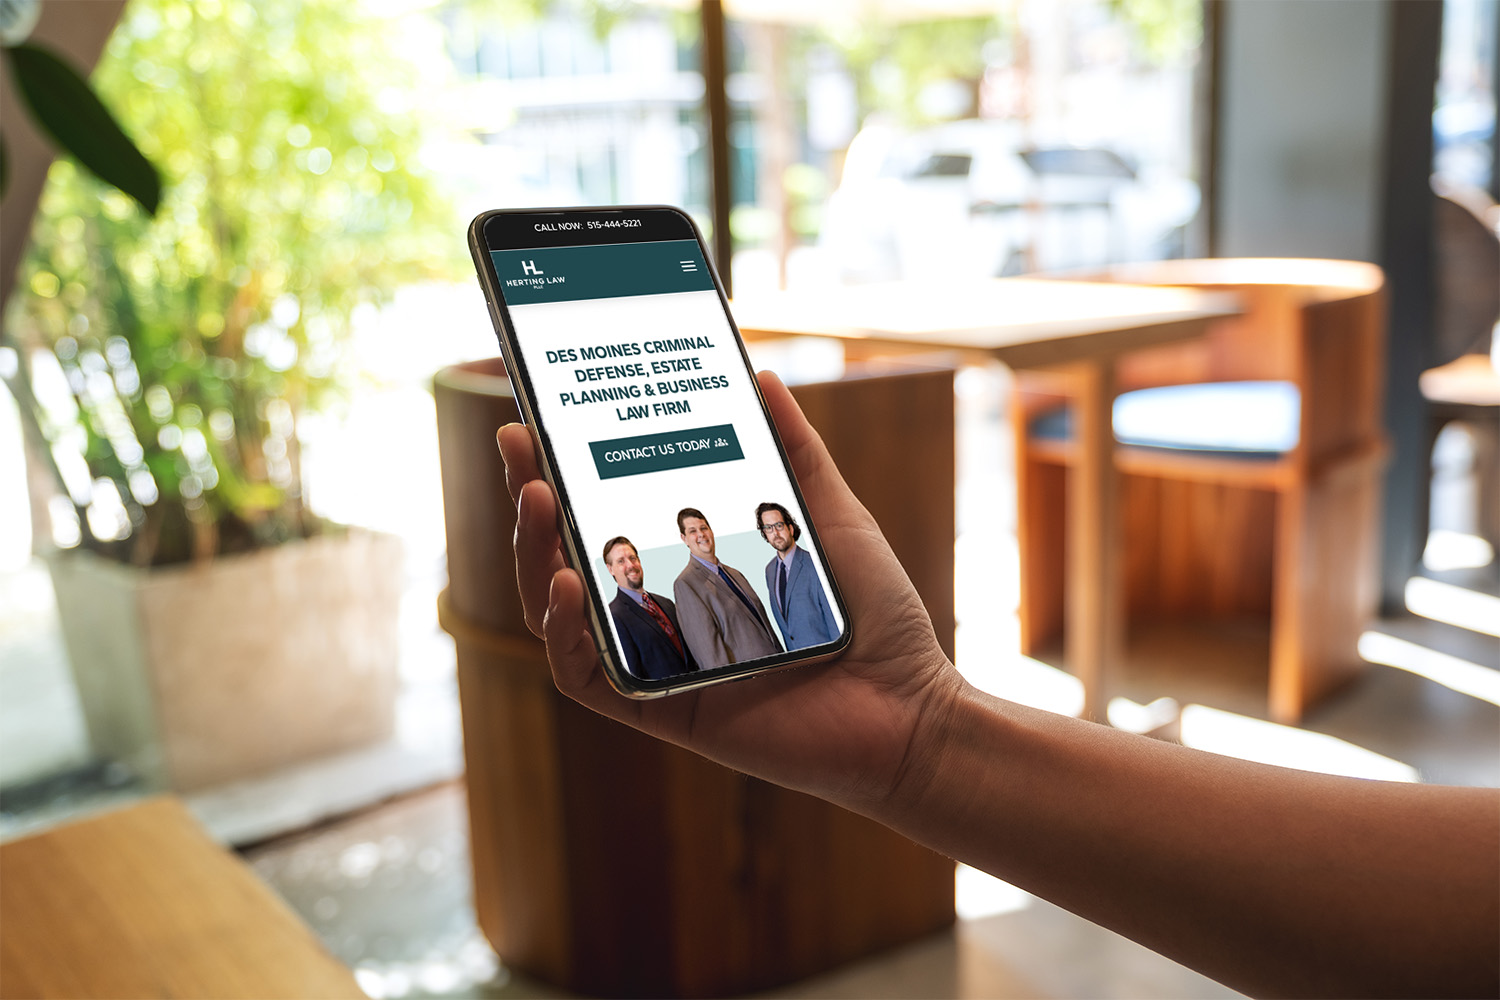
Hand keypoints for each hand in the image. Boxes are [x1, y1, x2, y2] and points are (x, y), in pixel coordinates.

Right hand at [497, 370, 960, 810]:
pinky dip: (565, 634)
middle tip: (518, 441)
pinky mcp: (662, 710)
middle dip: (532, 498)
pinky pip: (587, 679)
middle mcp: (663, 612)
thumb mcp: (832, 517)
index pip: (608, 513)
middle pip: (568, 555)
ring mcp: (658, 661)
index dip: (565, 468)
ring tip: (538, 500)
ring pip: (561, 612)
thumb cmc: (875, 619)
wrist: (913, 710)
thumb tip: (759, 377)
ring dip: (534, 555)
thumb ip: (797, 451)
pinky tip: (572, 583)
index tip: (541, 414)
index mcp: (692, 565)